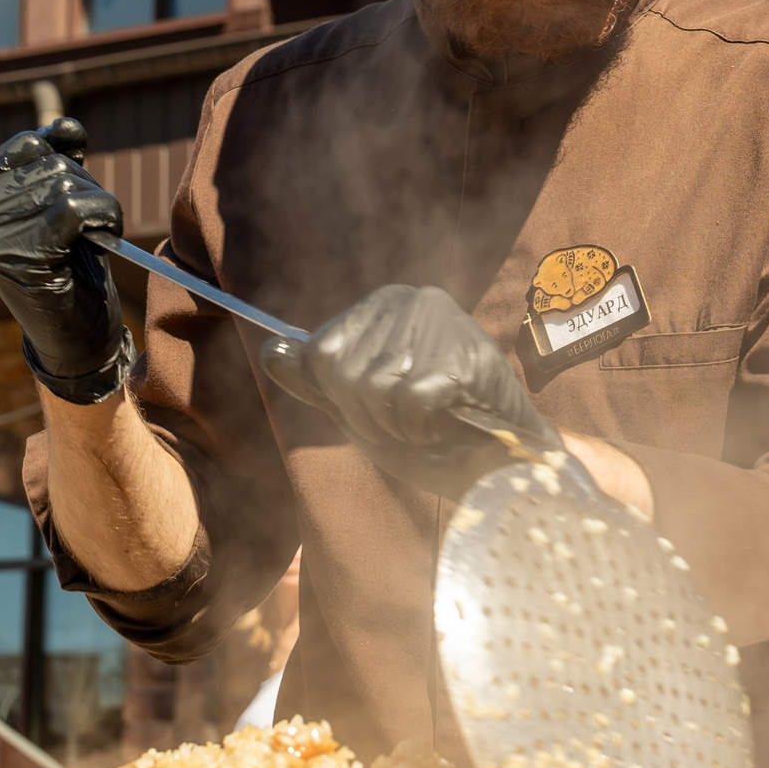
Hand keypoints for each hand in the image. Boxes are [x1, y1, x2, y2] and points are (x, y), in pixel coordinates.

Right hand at [0, 117, 131, 400]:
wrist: (72, 338)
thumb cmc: (67, 267)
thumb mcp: (54, 204)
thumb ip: (55, 160)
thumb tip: (65, 126)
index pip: (29, 144)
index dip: (66, 161)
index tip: (74, 201)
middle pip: (51, 162)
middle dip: (85, 189)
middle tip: (85, 230)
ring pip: (67, 182)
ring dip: (98, 206)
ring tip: (89, 239)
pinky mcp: (22, 253)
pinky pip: (76, 207)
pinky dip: (103, 217)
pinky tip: (101, 239)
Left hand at [258, 284, 553, 494]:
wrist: (498, 468)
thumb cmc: (432, 437)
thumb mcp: (360, 410)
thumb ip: (316, 381)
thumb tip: (270, 350)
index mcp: (384, 304)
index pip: (320, 352)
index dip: (342, 398)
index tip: (380, 408)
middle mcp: (411, 299)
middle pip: (342, 371)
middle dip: (368, 416)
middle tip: (407, 422)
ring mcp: (440, 322)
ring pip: (372, 387)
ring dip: (396, 425)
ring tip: (429, 423)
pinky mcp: (465, 354)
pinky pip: (409, 401)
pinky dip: (422, 428)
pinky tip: (448, 424)